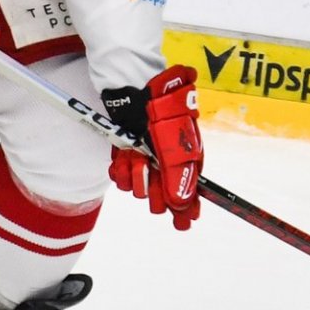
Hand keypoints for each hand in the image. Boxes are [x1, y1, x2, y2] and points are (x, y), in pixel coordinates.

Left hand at [101, 66, 203, 229]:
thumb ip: (177, 175)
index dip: (187, 207)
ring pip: (139, 185)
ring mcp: (145, 155)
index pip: (189, 188)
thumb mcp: (171, 145)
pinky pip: (122, 174)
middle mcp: (165, 158)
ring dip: (135, 175)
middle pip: (162, 193)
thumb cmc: (159, 110)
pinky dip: (120, 169)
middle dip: (156, 192)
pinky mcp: (125, 151)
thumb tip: (182, 204)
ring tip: (134, 159)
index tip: (184, 223)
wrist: (132, 86)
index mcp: (185, 154)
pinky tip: (121, 160)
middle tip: (154, 192)